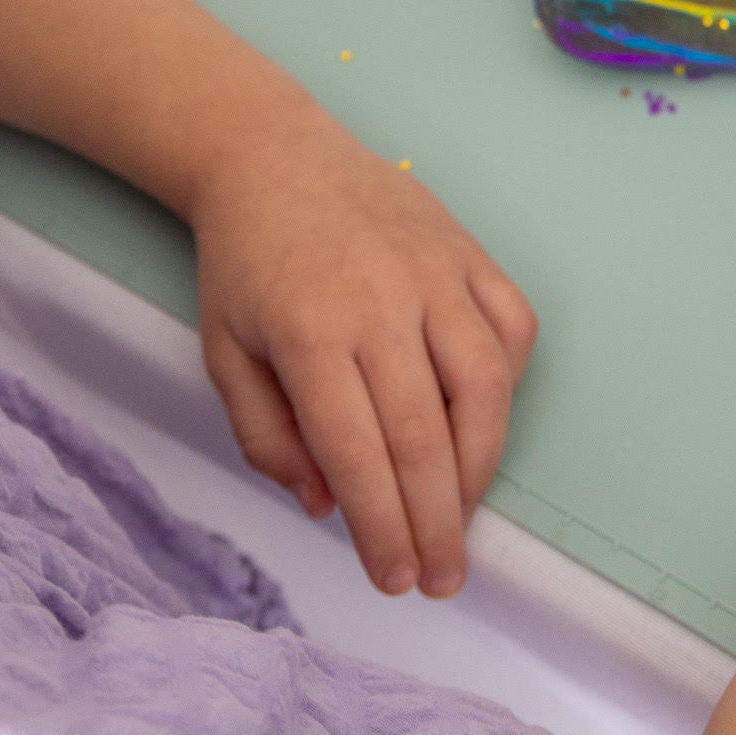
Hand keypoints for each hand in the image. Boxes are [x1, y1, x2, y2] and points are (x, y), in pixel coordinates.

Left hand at [190, 103, 536, 598]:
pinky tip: (483, 420)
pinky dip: (509, 383)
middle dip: (438, 521)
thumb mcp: (223, 355)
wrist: (275, 155)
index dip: (383, 527)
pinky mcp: (470, 251)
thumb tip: (327, 505)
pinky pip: (512, 328)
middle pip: (427, 434)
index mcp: (311, 334)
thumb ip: (268, 438)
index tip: (395, 579)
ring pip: (485, 385)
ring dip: (482, 465)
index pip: (361, 453)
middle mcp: (384, 303)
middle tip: (442, 577)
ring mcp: (436, 272)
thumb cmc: (245, 262)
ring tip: (465, 514)